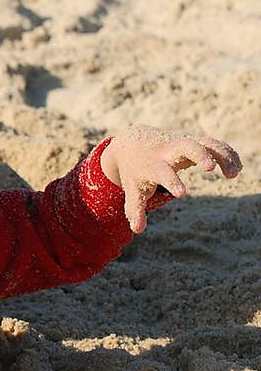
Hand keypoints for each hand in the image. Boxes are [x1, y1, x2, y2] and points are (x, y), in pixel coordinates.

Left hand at [100, 125, 241, 233]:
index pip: (162, 172)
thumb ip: (135, 209)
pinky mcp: (194, 141)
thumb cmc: (136, 171)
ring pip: (206, 143)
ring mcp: (183, 143)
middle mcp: (169, 151)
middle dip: (200, 155)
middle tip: (211, 168)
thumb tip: (138, 229)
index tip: (181, 194)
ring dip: (222, 155)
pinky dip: (227, 153)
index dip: (171, 182)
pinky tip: (237, 168)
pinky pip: (214, 144)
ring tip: (234, 174)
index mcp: (153, 164)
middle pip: (187, 146)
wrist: (134, 142)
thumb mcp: (133, 189)